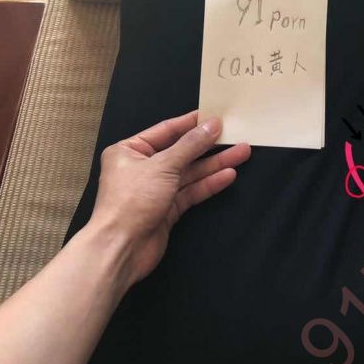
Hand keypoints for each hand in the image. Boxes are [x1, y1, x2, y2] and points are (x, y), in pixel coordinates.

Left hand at [89, 110, 250, 285]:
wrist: (121, 248)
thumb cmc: (131, 201)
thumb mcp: (162, 165)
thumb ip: (190, 145)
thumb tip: (211, 125)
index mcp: (130, 150)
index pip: (166, 131)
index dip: (192, 123)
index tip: (215, 115)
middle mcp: (142, 168)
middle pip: (182, 152)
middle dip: (208, 145)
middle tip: (235, 134)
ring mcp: (156, 190)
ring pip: (190, 173)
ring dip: (215, 164)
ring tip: (242, 152)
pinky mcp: (167, 210)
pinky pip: (191, 191)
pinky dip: (209, 183)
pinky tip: (229, 175)